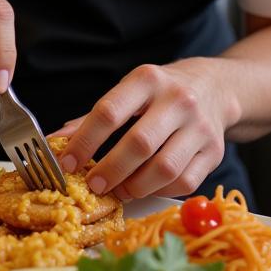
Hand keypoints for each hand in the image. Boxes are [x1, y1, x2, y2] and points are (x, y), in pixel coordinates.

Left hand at [53, 57, 236, 199]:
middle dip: (110, 169)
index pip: (110, 111)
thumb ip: (94, 117)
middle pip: (139, 143)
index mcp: (147, 79)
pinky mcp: (214, 151)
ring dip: (135, 186)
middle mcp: (177, 99)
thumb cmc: (160, 93)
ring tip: (119, 191)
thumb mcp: (130, 91)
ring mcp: (199, 126)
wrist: (214, 87)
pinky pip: (185, 182)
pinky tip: (146, 188)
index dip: (85, 141)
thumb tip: (56, 141)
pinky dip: (160, 191)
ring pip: (164, 168)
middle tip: (93, 185)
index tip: (67, 162)